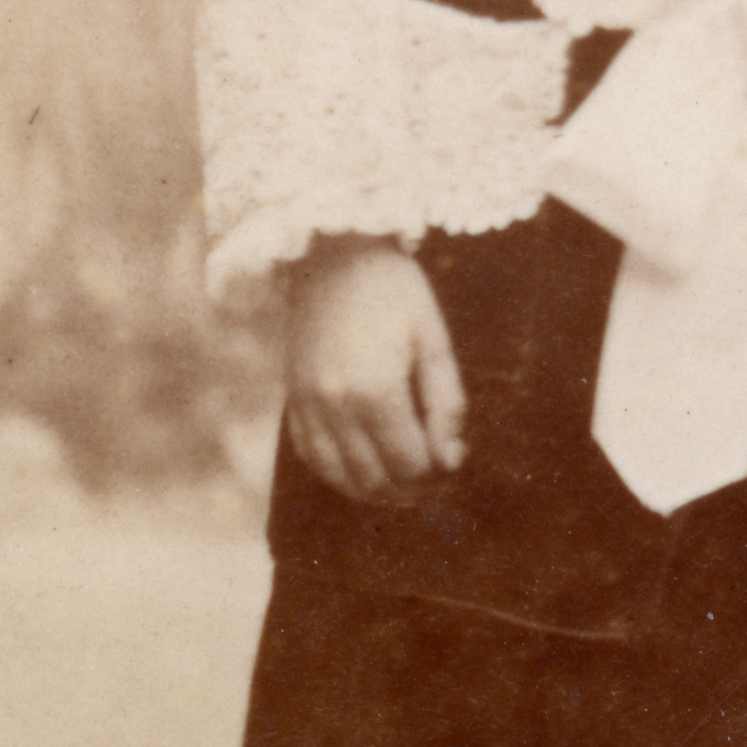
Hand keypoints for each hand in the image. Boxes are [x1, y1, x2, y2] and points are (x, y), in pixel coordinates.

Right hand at [281, 237, 467, 499]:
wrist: (333, 255)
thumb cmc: (394, 292)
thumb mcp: (432, 340)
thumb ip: (446, 403)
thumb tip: (451, 459)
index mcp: (376, 391)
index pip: (410, 464)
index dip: (438, 475)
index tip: (454, 464)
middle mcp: (335, 406)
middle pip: (375, 479)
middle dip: (410, 490)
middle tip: (434, 479)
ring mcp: (307, 405)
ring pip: (340, 477)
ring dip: (374, 491)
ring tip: (402, 484)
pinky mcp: (292, 398)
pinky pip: (312, 456)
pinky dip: (338, 473)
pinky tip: (361, 470)